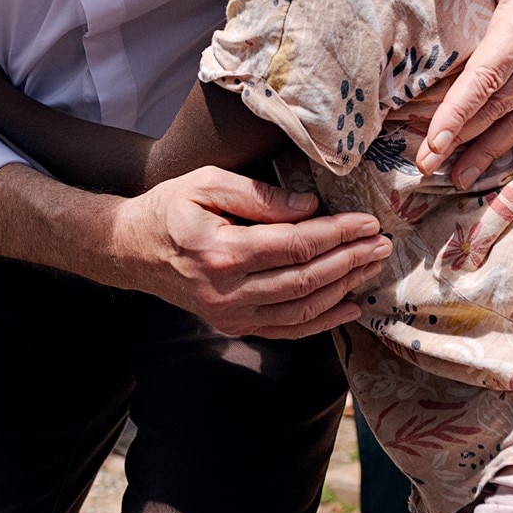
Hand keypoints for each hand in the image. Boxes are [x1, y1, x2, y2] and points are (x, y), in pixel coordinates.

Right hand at [106, 166, 391, 338]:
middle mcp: (228, 292)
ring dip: (343, 290)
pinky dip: (322, 321)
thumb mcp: (207, 182)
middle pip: (306, 280)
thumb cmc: (169, 208)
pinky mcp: (233, 326)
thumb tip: (310, 208)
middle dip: (350, 262)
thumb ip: (260, 195)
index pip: (296, 245)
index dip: (337, 235)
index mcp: (223, 252)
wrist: (130, 250)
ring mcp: (230, 315)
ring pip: (302, 310)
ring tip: (371, 268)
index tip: (367, 223)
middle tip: (382, 245)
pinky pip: (287, 329)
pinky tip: (349, 307)